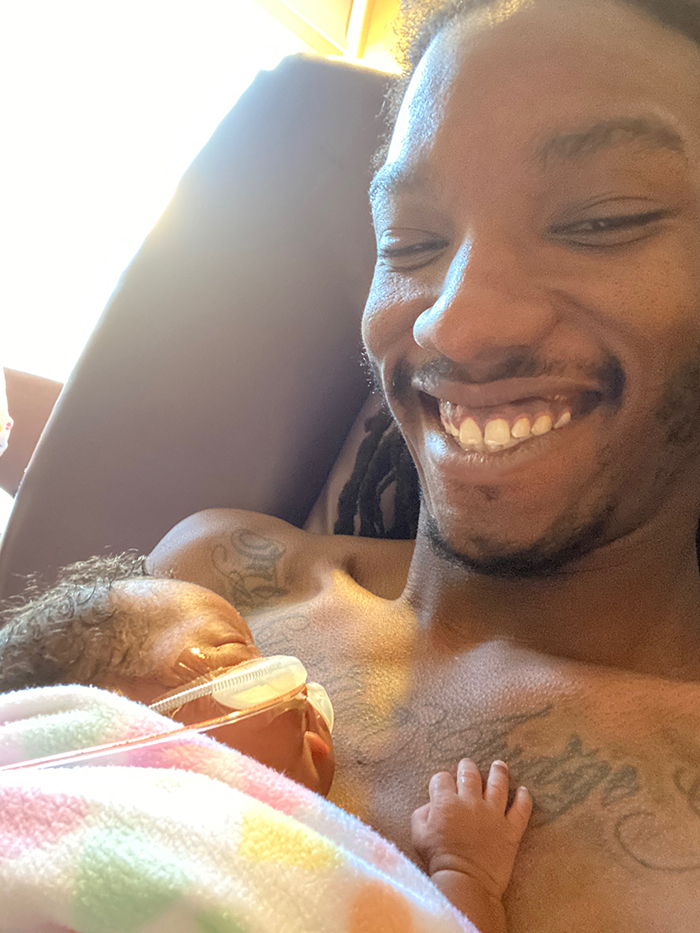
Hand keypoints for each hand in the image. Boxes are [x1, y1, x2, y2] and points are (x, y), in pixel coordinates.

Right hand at [412, 759, 531, 900]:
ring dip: (498, 772)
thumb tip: (432, 804)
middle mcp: (470, 802)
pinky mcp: (510, 829)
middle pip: (469, 774)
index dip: (441, 782)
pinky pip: (521, 809)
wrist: (465, 882)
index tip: (442, 787)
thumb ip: (422, 814)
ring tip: (499, 765)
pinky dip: (523, 798)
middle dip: (467, 767)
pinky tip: (523, 790)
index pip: (442, 779)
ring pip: (497, 784)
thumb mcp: (418, 836)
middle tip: (467, 765)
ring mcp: (493, 814)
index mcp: (446, 803)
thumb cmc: (439, 860)